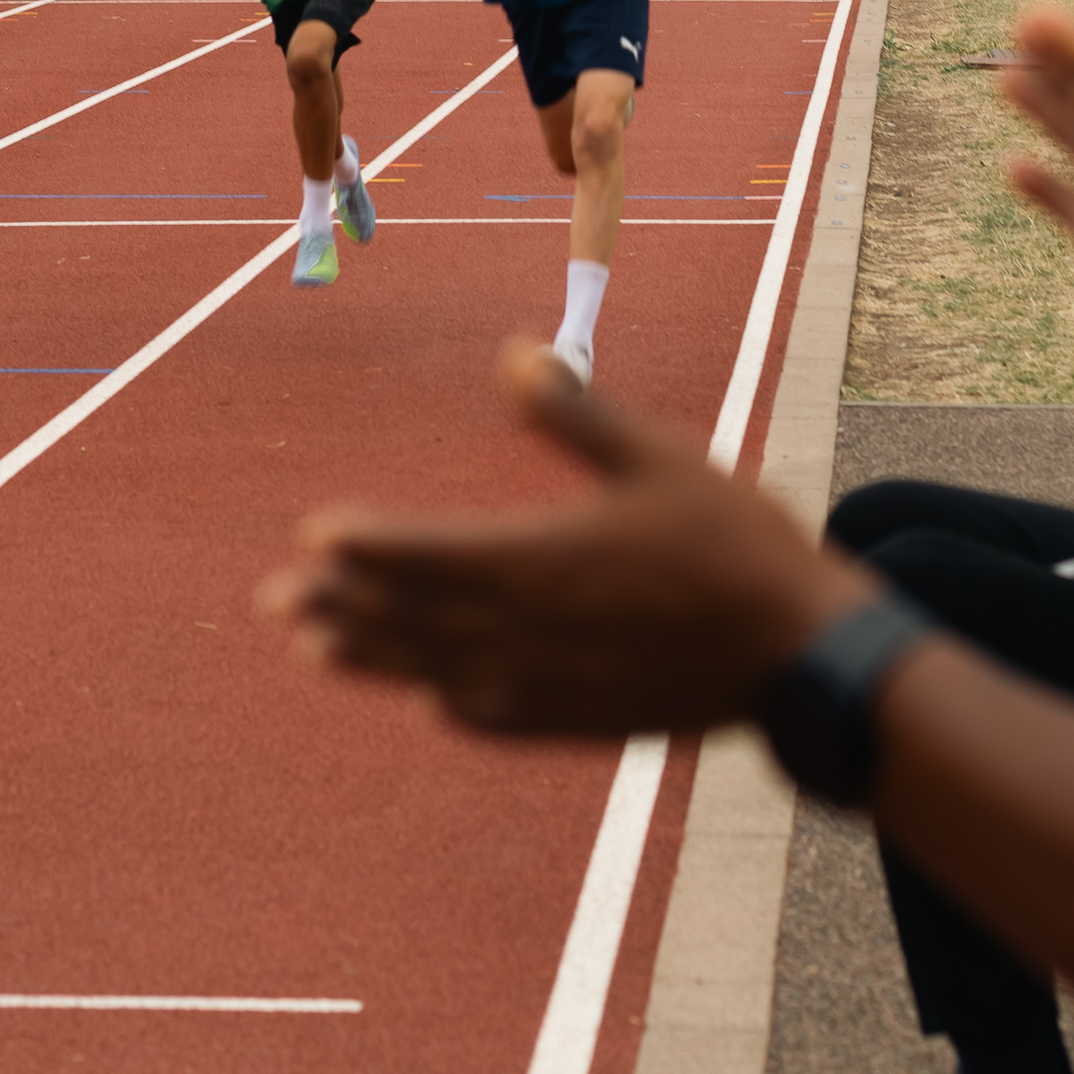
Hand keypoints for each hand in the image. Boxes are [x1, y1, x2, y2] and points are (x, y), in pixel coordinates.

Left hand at [264, 347, 877, 733]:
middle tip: (273, 601)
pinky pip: (490, 715)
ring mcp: (549, 686)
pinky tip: (426, 694)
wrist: (799, 653)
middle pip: (411, 619)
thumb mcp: (658, 456)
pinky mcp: (577, 722)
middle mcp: (528, 631)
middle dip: (339, 605)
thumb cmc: (735, 542)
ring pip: (436, 671)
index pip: (426, 554)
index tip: (315, 536)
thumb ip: (576, 413)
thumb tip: (516, 351)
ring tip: (313, 648)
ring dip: (372, 657)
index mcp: (541, 558)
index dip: (366, 546)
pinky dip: (447, 700)